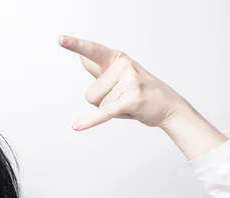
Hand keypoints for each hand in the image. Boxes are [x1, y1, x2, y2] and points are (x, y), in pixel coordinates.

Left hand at [58, 35, 188, 130]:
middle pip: (90, 94)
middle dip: (104, 102)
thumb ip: (99, 68)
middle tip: (124, 99)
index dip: (75, 45)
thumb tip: (82, 58)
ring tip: (129, 104)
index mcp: (118, 58)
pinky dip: (90, 121)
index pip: (92, 51)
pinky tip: (76, 127)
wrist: (168, 106)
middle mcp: (123, 66)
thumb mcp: (119, 76)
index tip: (60, 39)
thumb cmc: (140, 91)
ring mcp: (129, 81)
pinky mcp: (131, 100)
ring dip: (111, 110)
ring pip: (98, 105)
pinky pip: (104, 112)